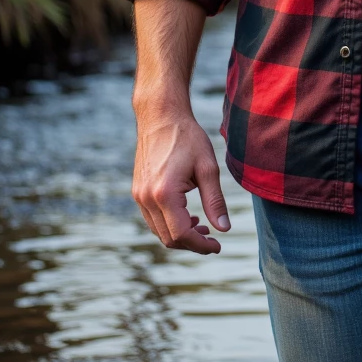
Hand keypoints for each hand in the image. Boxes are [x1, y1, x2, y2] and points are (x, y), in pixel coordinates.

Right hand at [132, 103, 230, 253]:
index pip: (181, 234)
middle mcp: (146, 198)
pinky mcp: (137, 191)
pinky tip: (186, 215)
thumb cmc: (187, 137)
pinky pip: (152, 219)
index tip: (218, 245)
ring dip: (180, 235)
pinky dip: (169, 224)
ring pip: (159, 231)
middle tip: (212, 238)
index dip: (201, 245)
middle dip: (192, 243)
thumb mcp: (208, 167)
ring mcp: (139, 196)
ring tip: (201, 226)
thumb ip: (215, 201)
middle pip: (168, 238)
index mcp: (164, 193)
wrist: (161, 116)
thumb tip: (224, 229)